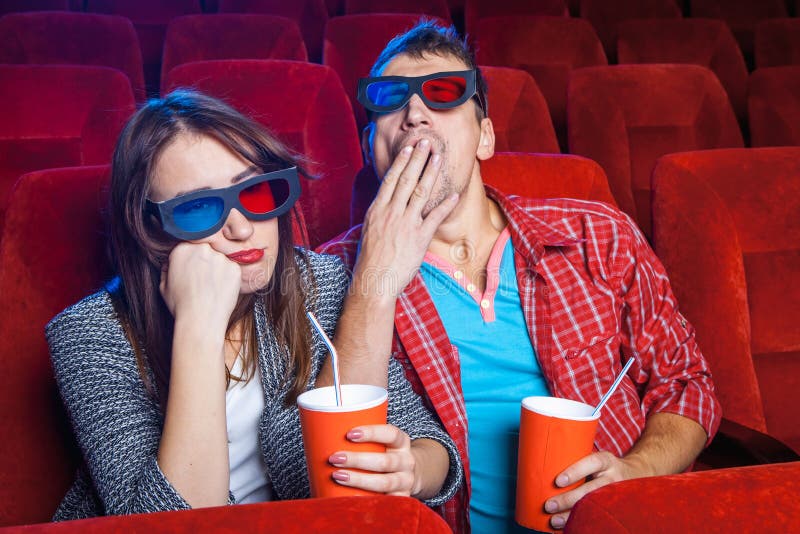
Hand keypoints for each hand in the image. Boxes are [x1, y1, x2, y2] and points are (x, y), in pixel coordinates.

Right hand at [160, 242, 241, 329]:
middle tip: (203, 279)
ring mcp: (220, 257)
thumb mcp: (164, 285)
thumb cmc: (182, 305)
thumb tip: (170, 264)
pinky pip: (231, 269)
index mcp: (181, 249)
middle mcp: (202, 249)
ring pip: (219, 259)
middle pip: (205, 250)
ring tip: (211, 287)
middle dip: (204, 262)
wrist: (201, 320)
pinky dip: (228, 278)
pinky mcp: (234, 267)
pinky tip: (220, 290)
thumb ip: (168, 269)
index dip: (190, 260)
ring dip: (217, 269)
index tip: (192, 270)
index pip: (188, 246)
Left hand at [327, 425, 424, 496]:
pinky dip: (369, 500)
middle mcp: (407, 461)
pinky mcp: (402, 499)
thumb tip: (322, 434)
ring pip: (384, 482)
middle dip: (357, 460)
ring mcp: (405, 481)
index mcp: (401, 443)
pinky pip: (386, 502)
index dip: (371, 433)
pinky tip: (353, 499)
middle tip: (334, 458)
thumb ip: (362, 441)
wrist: (408, 476)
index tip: (349, 434)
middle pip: (384, 461)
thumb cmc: (385, 456)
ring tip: (338, 476)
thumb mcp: (382, 444)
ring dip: (359, 480)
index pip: (390, 434)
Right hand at [354, 138, 458, 301]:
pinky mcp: (419, 238)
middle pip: (407, 179)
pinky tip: (454, 194)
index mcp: (378, 210)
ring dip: (431, 173)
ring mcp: (406, 224)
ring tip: (439, 158)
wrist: (373, 280)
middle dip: (418, 159)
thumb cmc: (370, 259)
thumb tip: (386, 201)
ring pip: (421, 192)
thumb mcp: (369, 230)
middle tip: (427, 142)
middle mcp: (392, 213)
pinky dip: (445, 204)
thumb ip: (379, 213)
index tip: (409, 149)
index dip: (401, 162)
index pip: (391, 180)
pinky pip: (435, 217)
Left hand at [543, 451, 651, 529]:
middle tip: (548, 505)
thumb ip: (578, 463)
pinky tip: (569, 527)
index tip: (558, 481)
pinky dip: (583, 523)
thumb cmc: (605, 466)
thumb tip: (542, 468)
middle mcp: (613, 477)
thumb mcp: (597, 458)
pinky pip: (600, 518)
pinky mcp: (617, 508)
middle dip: (568, 500)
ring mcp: (617, 494)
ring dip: (572, 516)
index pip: (592, 463)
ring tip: (554, 521)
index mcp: (606, 461)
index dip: (575, 472)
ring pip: (595, 507)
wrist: (637, 475)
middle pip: (591, 490)